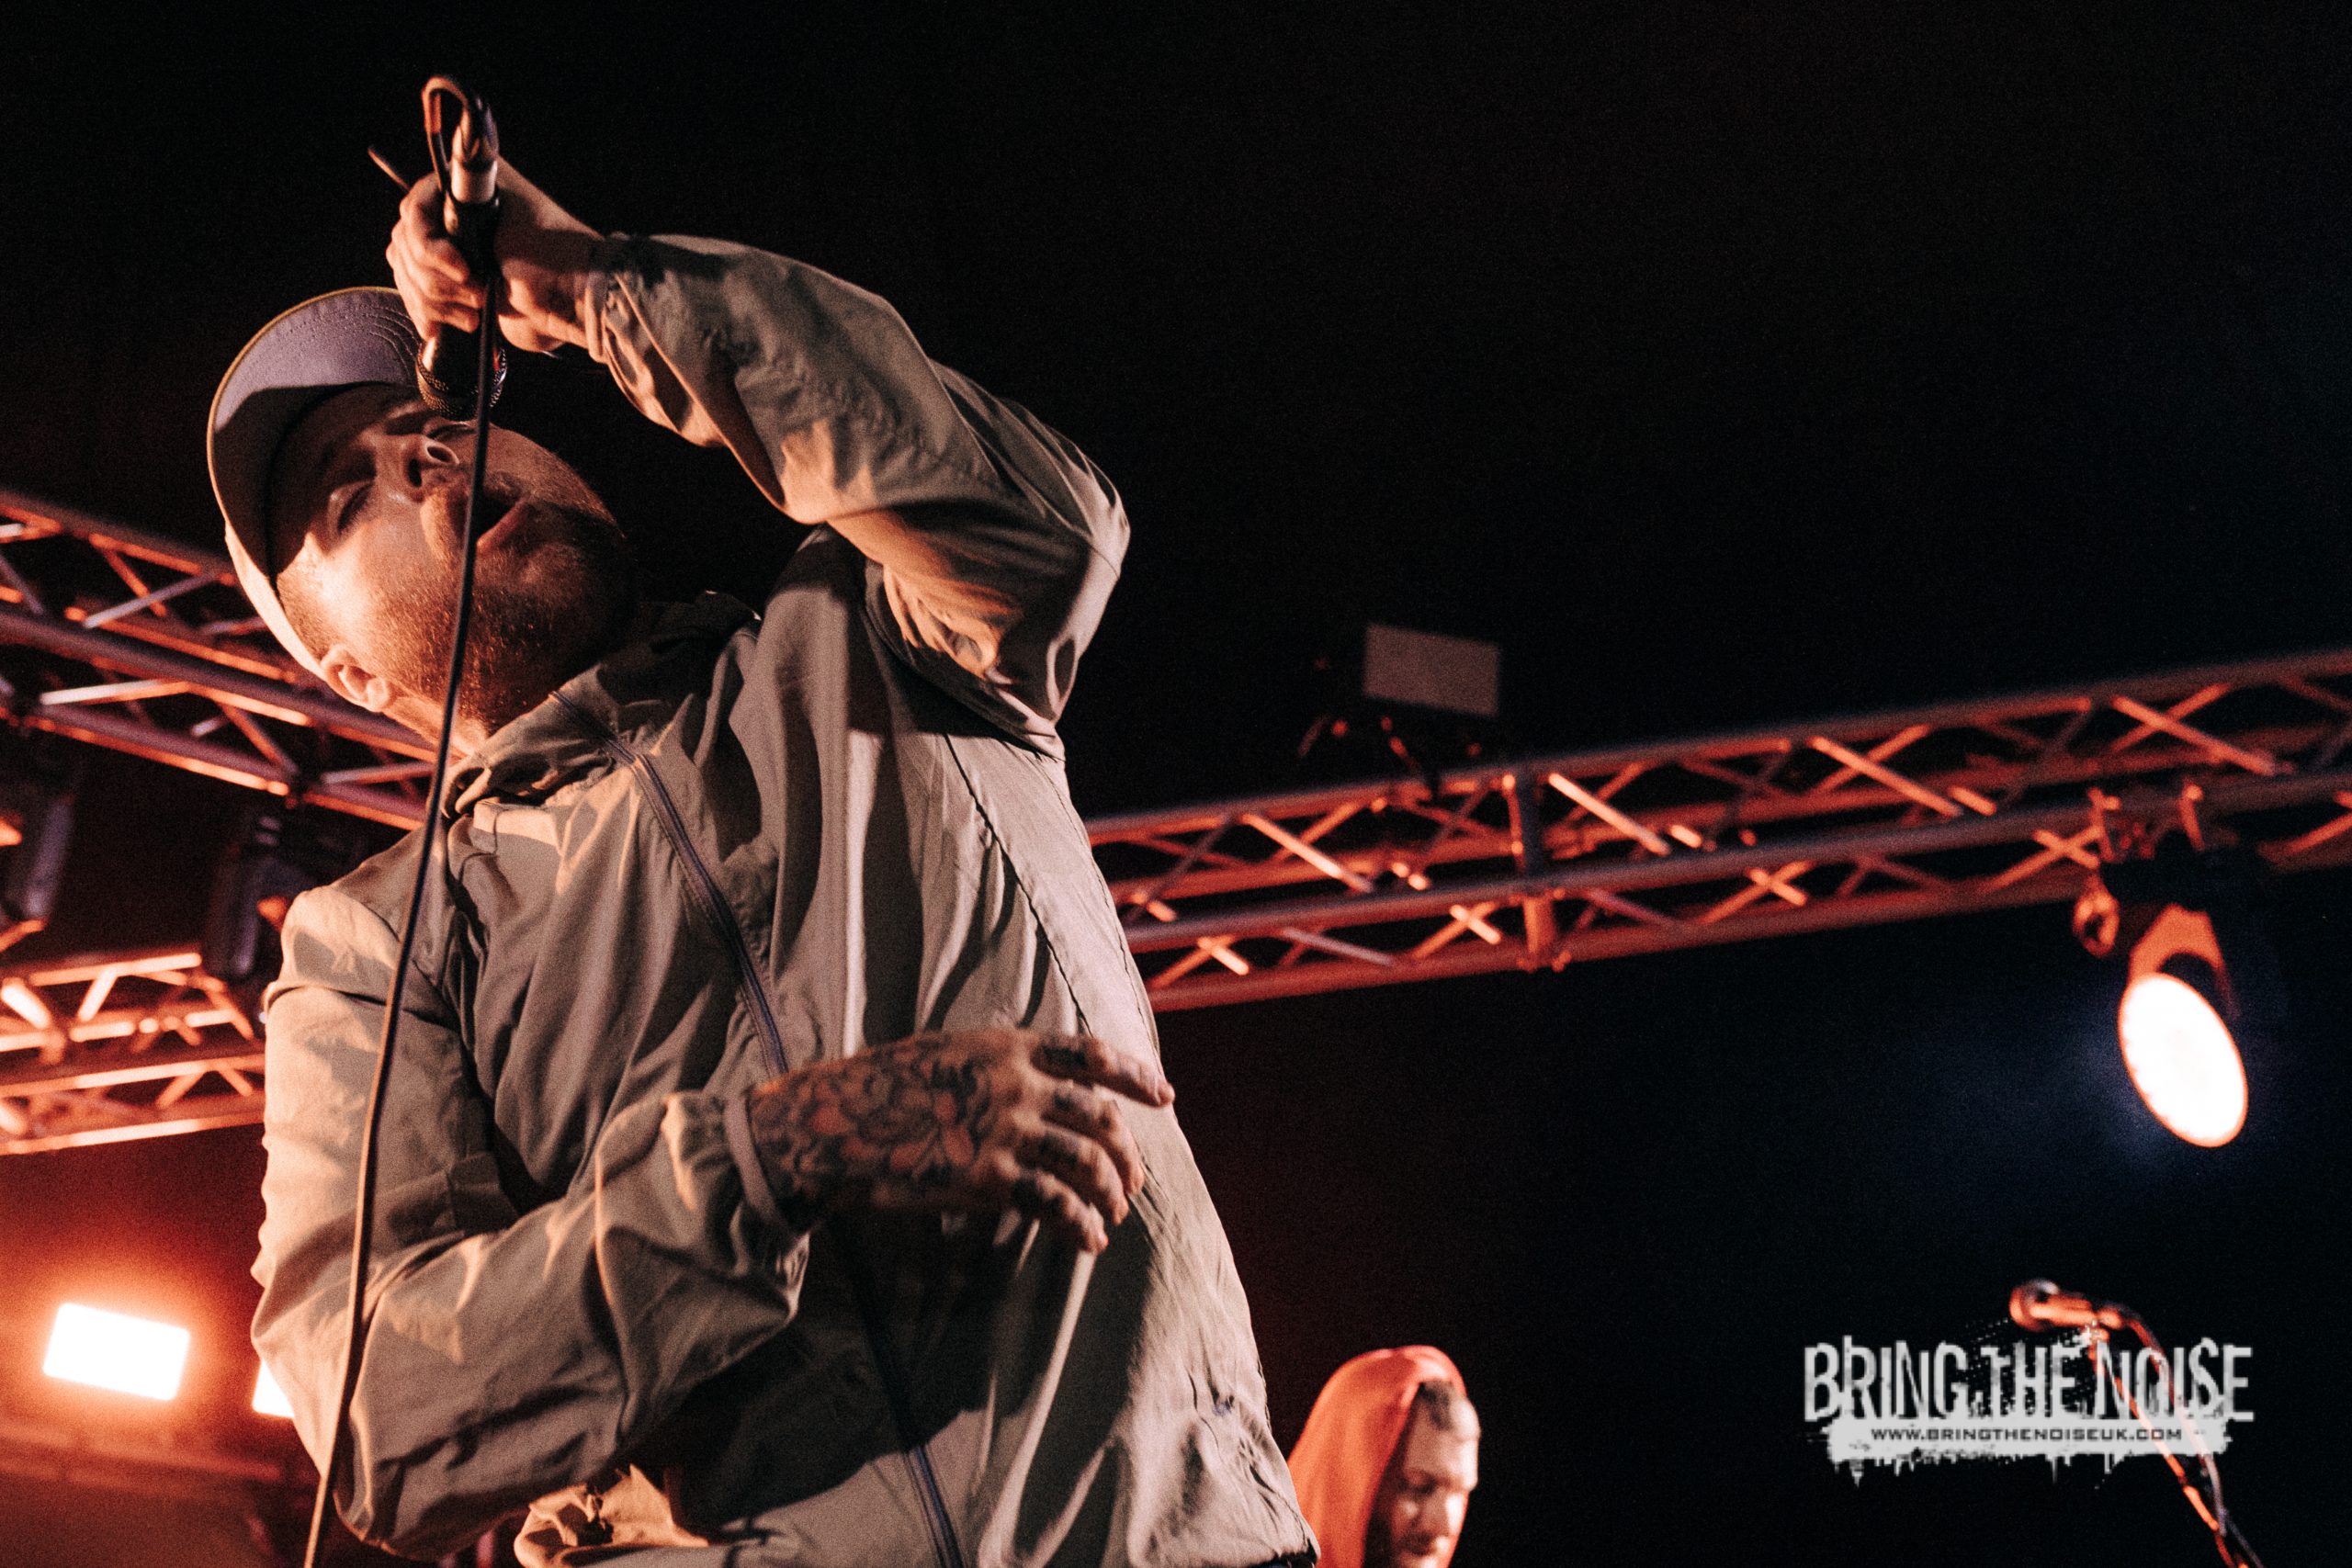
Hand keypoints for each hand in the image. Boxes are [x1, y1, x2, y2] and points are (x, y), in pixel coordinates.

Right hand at [387, 160, 601, 354]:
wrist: (574, 304)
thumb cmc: (552, 258)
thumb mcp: (507, 222)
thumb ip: (460, 208)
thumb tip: (438, 178)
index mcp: (465, 191)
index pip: (414, 212)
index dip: (431, 246)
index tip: (464, 270)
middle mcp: (453, 217)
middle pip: (406, 246)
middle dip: (438, 279)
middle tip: (479, 292)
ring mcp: (451, 253)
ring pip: (408, 273)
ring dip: (437, 299)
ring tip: (476, 312)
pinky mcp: (455, 286)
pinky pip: (418, 296)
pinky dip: (429, 312)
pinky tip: (443, 326)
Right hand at [743, 1029, 1173, 1251]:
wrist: (835, 1124)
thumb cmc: (885, 1090)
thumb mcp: (949, 1053)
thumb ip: (1000, 1067)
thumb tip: (1042, 1089)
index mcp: (1009, 1046)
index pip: (1092, 1054)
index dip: (1136, 1075)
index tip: (1165, 1096)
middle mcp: (1017, 1083)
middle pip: (1099, 1119)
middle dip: (1125, 1156)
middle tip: (1132, 1184)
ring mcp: (1004, 1128)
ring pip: (1086, 1164)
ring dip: (1109, 1194)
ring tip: (1113, 1216)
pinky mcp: (987, 1176)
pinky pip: (1054, 1203)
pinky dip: (1080, 1224)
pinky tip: (1089, 1240)